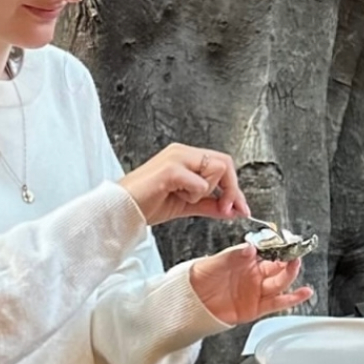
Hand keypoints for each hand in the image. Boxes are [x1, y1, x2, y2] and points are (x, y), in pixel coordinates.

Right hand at [118, 144, 249, 226]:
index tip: (242, 210)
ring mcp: (176, 157)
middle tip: (227, 209)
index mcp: (186, 157)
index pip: (222, 164)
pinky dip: (193, 195)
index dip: (235, 188)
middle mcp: (183, 152)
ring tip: (185, 198)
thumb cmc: (147, 204)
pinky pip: (199, 182)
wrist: (121, 210)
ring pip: (216, 169)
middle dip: (231, 190)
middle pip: (225, 163)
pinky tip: (177, 197)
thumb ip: (210, 205)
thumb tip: (233, 210)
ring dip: (207, 191)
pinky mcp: (170, 169)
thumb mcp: (187, 205)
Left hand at [189, 245, 312, 324]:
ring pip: (280, 283)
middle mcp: (255, 276)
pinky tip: (304, 293)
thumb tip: (250, 248)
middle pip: (278, 267)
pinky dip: (293, 299)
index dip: (280, 247)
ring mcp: (257, 292)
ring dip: (291, 275)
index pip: (270, 252)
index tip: (289, 241)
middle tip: (293, 253)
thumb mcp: (217, 261)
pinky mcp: (256, 308)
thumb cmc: (202, 276)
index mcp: (248, 260)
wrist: (190, 300)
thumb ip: (236, 256)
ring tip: (297, 265)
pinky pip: (278, 303)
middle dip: (288, 260)